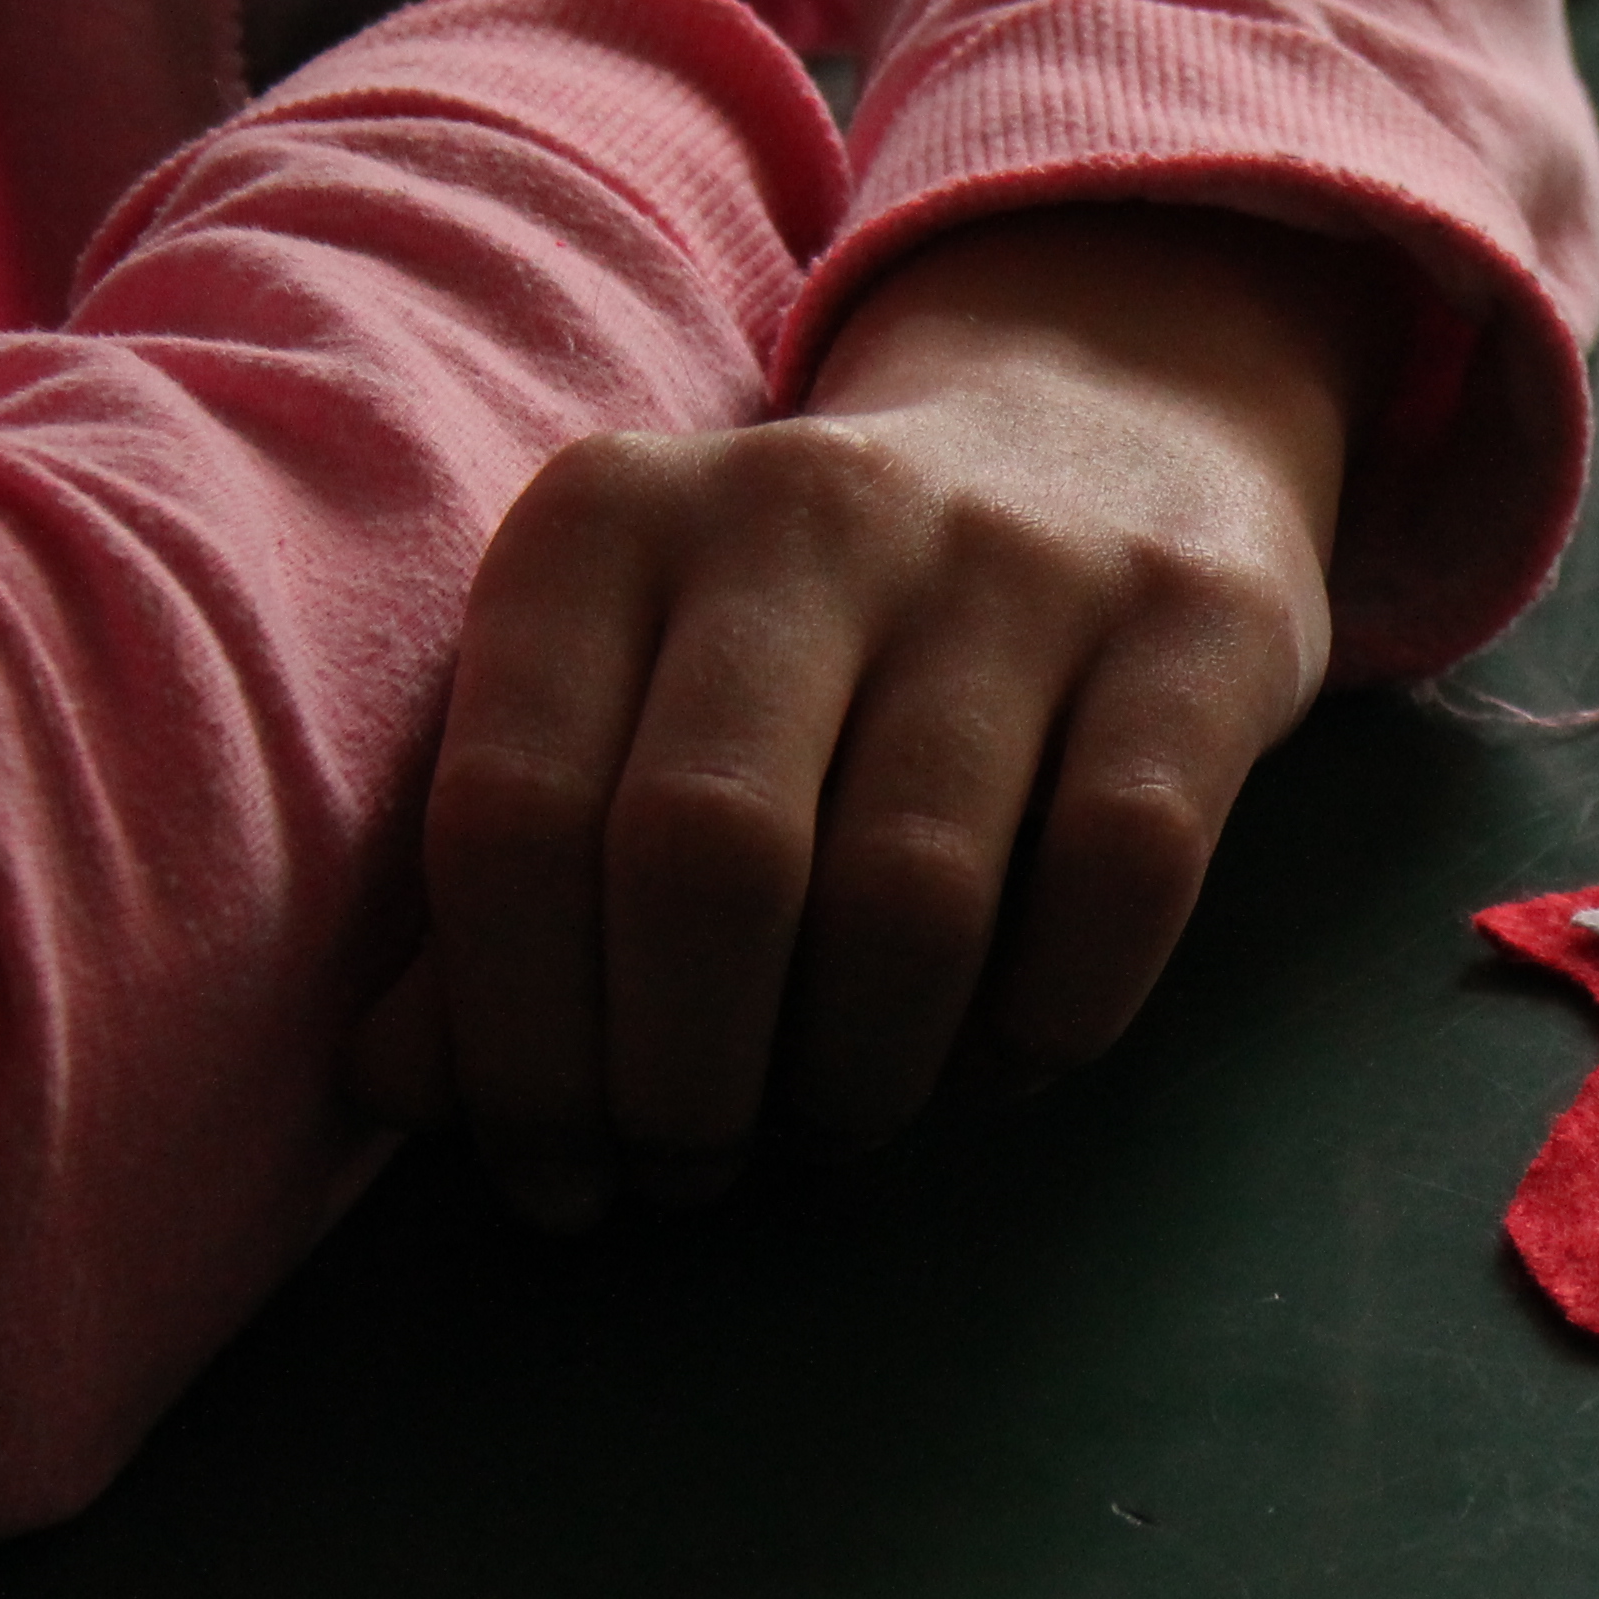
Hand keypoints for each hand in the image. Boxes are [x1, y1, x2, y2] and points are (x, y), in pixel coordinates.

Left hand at [349, 204, 1391, 1223]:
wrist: (1108, 425)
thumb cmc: (817, 634)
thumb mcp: (633, 700)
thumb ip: (511, 883)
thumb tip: (399, 1089)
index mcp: (610, 518)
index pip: (516, 817)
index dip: (521, 1048)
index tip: (554, 1174)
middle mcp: (805, 506)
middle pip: (708, 860)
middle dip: (685, 1082)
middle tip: (697, 1168)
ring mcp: (1020, 556)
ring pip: (915, 896)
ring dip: (857, 1081)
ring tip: (833, 1126)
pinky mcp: (1199, 623)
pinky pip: (1117, 885)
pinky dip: (1039, 1028)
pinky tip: (991, 1058)